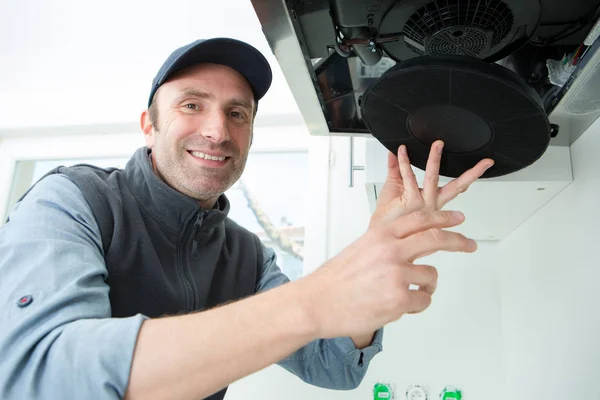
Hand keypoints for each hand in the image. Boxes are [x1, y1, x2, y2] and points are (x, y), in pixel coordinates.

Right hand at [302, 209, 474, 338]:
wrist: (317, 302)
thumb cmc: (335, 281)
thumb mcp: (360, 249)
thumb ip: (385, 245)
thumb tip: (408, 247)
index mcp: (380, 235)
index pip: (419, 219)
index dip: (442, 217)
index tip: (457, 218)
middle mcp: (390, 250)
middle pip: (435, 238)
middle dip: (458, 240)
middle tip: (469, 244)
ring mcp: (396, 273)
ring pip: (431, 276)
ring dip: (424, 286)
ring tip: (406, 293)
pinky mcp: (400, 298)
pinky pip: (423, 300)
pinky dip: (415, 305)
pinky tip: (398, 306)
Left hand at [369, 140, 493, 227]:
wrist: (379, 236)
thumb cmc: (387, 218)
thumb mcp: (394, 188)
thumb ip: (395, 168)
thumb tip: (392, 152)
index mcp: (433, 204)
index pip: (456, 188)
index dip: (471, 177)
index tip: (484, 165)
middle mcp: (431, 204)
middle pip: (457, 187)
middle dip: (472, 174)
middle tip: (484, 162)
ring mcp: (421, 203)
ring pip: (432, 178)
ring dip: (435, 159)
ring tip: (438, 144)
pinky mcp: (409, 201)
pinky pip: (408, 178)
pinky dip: (404, 163)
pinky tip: (401, 152)